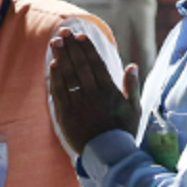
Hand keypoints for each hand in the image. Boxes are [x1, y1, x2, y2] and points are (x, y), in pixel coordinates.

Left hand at [49, 28, 141, 154]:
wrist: (108, 154)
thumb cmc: (123, 131)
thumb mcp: (134, 108)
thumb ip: (132, 86)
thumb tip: (131, 66)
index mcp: (109, 90)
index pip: (96, 64)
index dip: (87, 48)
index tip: (80, 36)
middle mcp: (93, 93)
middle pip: (80, 65)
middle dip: (72, 46)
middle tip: (64, 32)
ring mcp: (78, 103)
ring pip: (68, 75)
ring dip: (62, 56)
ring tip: (56, 42)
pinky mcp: (66, 113)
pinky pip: (59, 91)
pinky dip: (55, 77)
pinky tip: (53, 64)